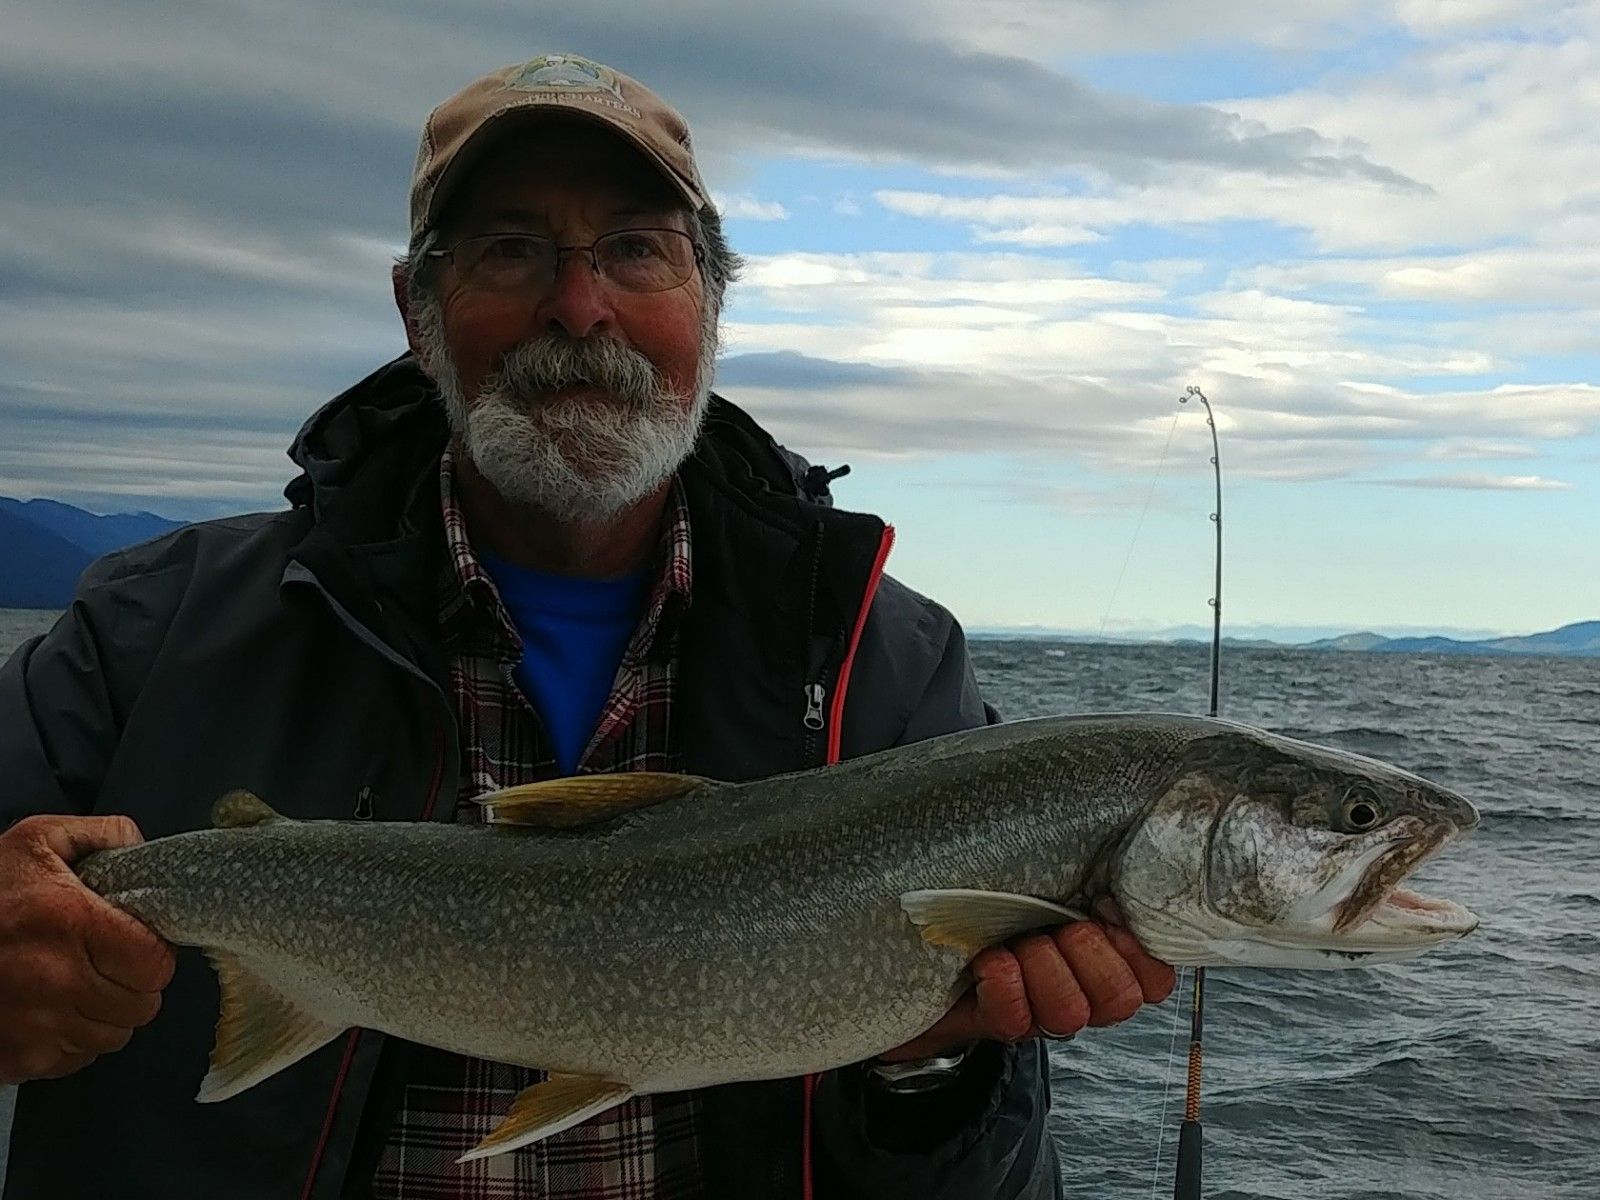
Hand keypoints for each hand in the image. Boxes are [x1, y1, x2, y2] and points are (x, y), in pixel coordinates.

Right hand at [0, 815, 175, 1083]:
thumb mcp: (35, 841)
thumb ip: (99, 834)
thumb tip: (140, 847)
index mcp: (71, 924)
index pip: (154, 964)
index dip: (154, 954)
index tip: (138, 943)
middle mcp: (55, 981)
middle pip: (141, 1006)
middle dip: (135, 984)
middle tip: (112, 964)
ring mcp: (34, 1029)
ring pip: (112, 1037)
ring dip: (107, 1015)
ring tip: (81, 985)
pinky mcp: (16, 1060)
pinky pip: (75, 1059)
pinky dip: (73, 1040)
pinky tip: (53, 1011)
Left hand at [877, 899, 1175, 1062]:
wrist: (941, 939)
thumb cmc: (1010, 901)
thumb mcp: (1059, 881)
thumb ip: (1097, 871)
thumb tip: (1120, 835)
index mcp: (1111, 961)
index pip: (1156, 979)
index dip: (1139, 949)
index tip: (1105, 907)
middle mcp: (1085, 995)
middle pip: (1121, 999)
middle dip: (1091, 956)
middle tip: (1063, 927)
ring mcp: (1044, 1014)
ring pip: (1071, 1013)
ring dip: (1046, 970)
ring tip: (1024, 943)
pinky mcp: (1001, 1023)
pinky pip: (1015, 1019)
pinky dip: (1005, 983)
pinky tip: (994, 959)